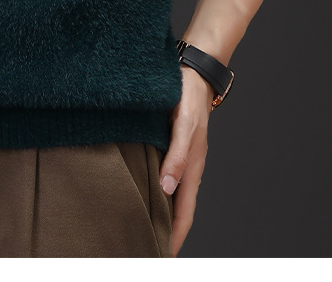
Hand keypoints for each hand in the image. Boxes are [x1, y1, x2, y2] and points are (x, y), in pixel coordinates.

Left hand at [158, 64, 214, 255]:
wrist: (191, 73)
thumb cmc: (189, 97)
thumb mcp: (183, 126)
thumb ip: (176, 156)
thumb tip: (167, 188)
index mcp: (192, 168)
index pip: (183, 214)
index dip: (174, 237)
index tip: (162, 257)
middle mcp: (185, 168)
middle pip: (175, 209)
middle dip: (165, 231)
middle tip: (144, 248)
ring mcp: (177, 158)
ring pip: (167, 194)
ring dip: (158, 213)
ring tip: (139, 228)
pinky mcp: (168, 147)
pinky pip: (161, 176)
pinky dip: (153, 191)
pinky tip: (139, 192)